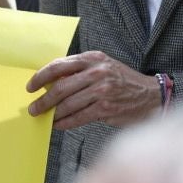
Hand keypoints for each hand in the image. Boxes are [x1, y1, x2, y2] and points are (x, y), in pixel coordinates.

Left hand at [26, 51, 158, 130]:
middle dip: (44, 99)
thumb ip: (79, 72)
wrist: (150, 95)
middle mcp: (97, 71)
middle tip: (34, 108)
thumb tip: (51, 84)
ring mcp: (102, 90)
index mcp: (93, 58)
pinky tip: (58, 125)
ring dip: (53, 113)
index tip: (31, 87)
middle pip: (60, 87)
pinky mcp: (106, 108)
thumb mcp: (102, 67)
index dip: (41, 77)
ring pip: (68, 104)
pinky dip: (65, 122)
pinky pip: (78, 117)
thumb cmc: (122, 81)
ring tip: (45, 118)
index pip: (59, 65)